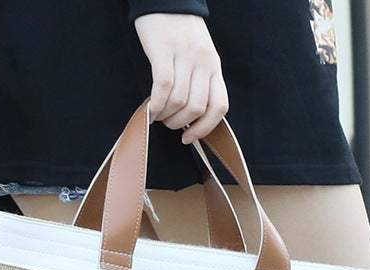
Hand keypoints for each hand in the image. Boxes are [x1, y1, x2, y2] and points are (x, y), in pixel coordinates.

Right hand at [133, 13, 228, 143]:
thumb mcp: (199, 57)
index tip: (190, 137)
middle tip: (168, 123)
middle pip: (196, 108)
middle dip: (180, 124)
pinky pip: (163, 87)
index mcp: (214, 67)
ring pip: (179, 101)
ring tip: (157, 115)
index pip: (219, 107)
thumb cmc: (180, 32)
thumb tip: (191, 117)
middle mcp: (203, 63)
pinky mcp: (164, 50)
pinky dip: (156, 105)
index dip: (205, 128)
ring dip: (166, 116)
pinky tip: (150, 110)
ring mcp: (185, 56)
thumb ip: (199, 82)